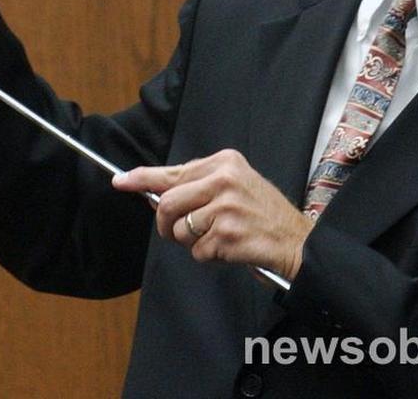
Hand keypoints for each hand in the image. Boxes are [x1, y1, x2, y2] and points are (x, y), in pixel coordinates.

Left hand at [112, 149, 313, 280]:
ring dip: (191, 242)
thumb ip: (198, 186)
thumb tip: (155, 193)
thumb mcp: (234, 186)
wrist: (296, 241)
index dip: (142, 178)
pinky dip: (208, 256)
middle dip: (165, 224)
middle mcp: (224, 179)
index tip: (121, 181)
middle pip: (168, 202)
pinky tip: (229, 248)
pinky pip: (197, 251)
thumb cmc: (262, 215)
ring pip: (181, 229)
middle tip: (174, 232)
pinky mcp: (228, 233)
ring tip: (216, 238)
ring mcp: (226, 206)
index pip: (173, 170)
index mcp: (224, 162)